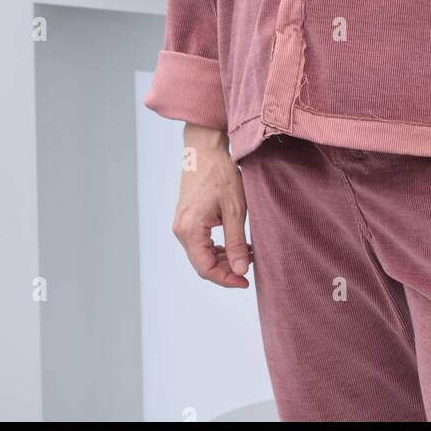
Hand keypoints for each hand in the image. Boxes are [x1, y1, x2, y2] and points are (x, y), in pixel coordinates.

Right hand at [172, 125, 253, 286]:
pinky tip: (235, 244)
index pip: (206, 268)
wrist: (205, 149)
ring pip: (201, 254)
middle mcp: (180, 230)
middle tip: (250, 267)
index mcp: (190, 230)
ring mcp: (182, 224)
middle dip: (227, 269)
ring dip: (223, 258)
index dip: (226, 279)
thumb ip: (236, 242)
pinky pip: (200, 242)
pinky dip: (217, 248)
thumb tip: (240, 271)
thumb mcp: (235, 209)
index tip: (246, 281)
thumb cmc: (220, 174)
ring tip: (246, 253)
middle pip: (202, 264)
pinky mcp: (187, 218)